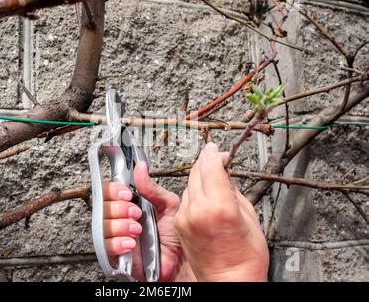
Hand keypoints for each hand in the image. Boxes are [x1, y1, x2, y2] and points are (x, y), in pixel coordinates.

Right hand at [103, 162, 194, 280]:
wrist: (183, 260)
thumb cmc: (177, 235)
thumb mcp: (169, 205)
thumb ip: (152, 188)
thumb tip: (141, 168)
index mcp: (130, 205)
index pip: (109, 192)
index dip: (114, 190)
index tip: (127, 193)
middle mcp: (121, 220)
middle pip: (102, 207)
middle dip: (118, 208)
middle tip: (135, 213)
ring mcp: (118, 237)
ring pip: (103, 226)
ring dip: (119, 225)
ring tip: (137, 229)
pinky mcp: (118, 256)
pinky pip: (106, 248)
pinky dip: (118, 243)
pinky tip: (132, 243)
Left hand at [174, 142, 268, 281]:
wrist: (229, 280)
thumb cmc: (245, 256)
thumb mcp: (249, 216)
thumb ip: (233, 190)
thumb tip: (224, 173)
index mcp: (221, 206)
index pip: (211, 166)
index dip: (214, 153)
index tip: (216, 149)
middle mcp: (199, 209)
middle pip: (197, 171)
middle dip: (206, 161)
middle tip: (216, 158)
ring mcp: (186, 217)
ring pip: (190, 183)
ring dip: (200, 177)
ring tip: (213, 180)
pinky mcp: (180, 224)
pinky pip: (185, 198)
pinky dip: (194, 192)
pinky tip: (205, 196)